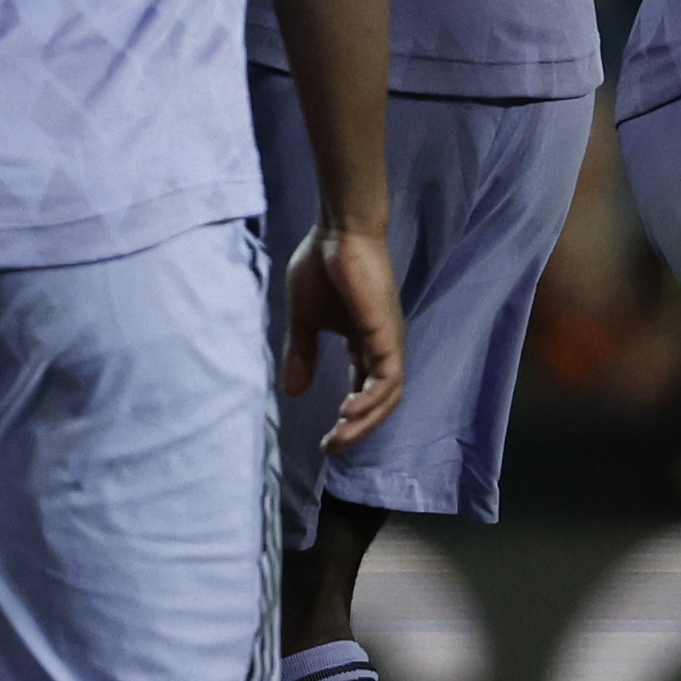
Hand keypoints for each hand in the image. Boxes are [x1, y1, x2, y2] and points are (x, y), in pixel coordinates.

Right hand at [280, 222, 406, 450]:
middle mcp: (382, 347)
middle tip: (331, 448)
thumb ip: (302, 354)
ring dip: (364, 422)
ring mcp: (388, 342)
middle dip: (358, 430)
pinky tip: (346, 411)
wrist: (338, 232)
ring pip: (387, 397)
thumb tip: (292, 392)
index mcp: (364, 343)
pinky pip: (387, 379)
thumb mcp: (304, 319)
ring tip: (337, 436)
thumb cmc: (322, 266)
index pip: (363, 391)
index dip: (349, 419)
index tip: (325, 440)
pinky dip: (370, 399)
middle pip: (380, 403)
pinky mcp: (387, 334)